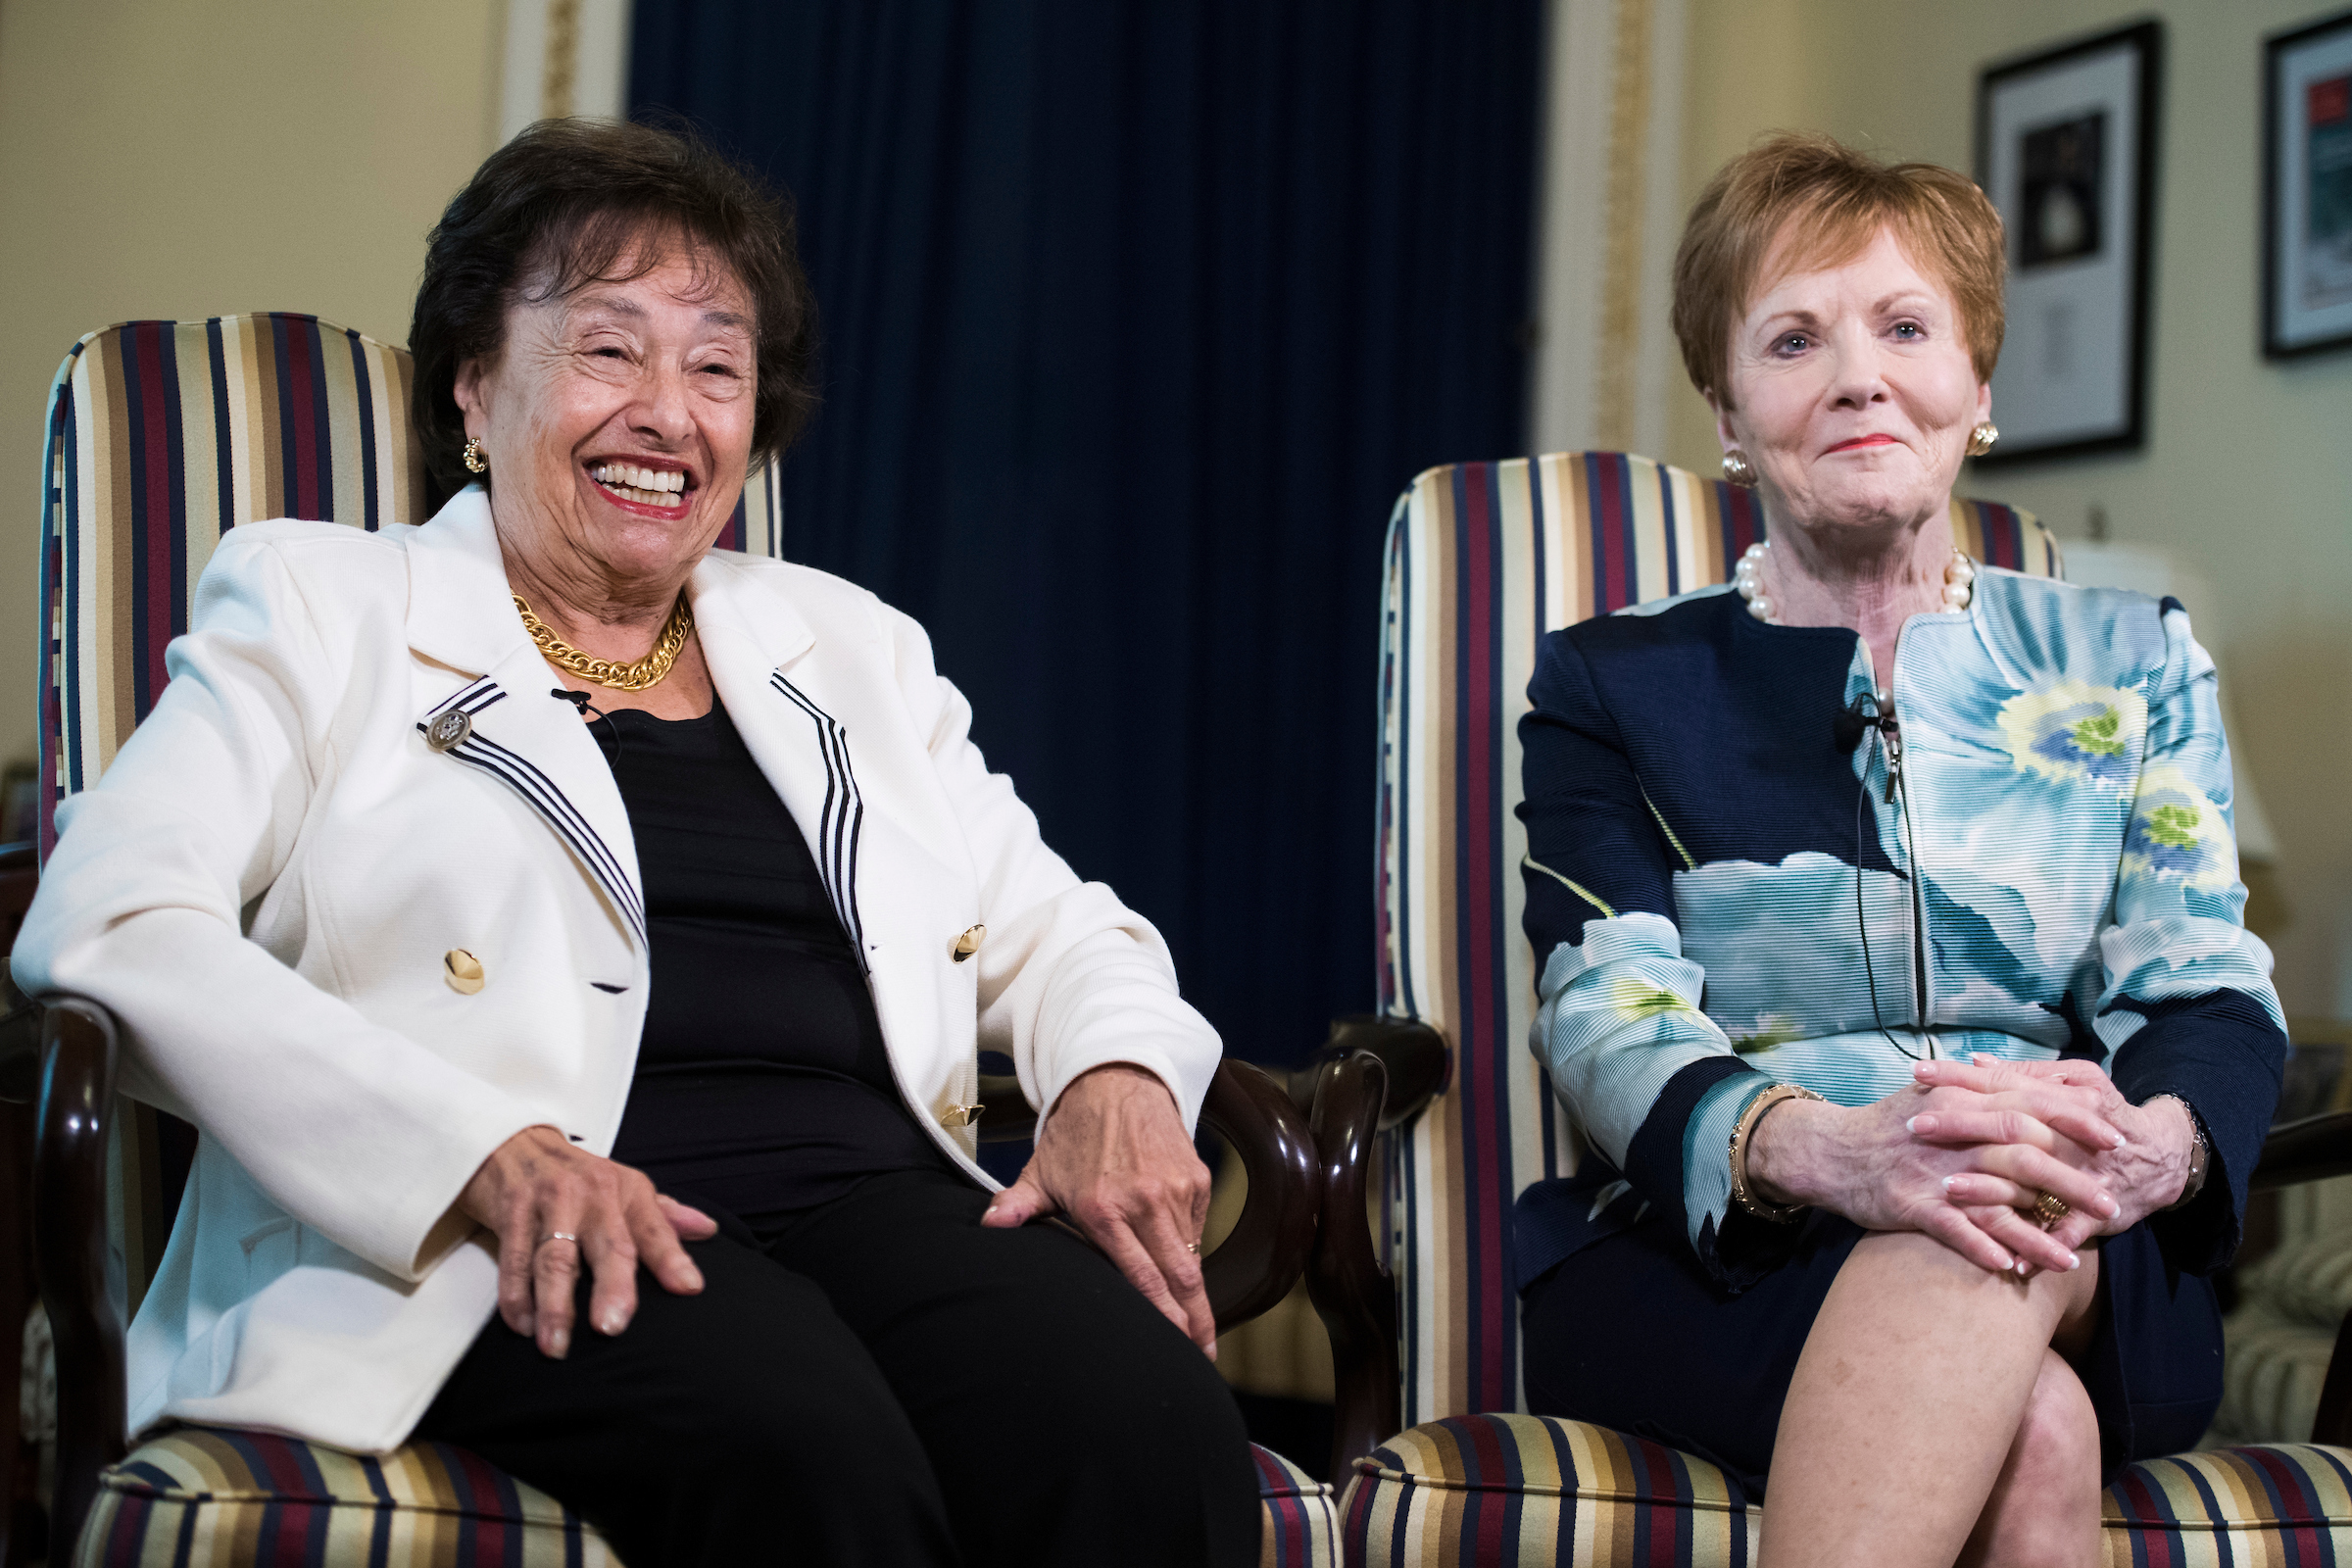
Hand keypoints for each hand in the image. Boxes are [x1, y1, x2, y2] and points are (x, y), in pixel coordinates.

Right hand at [456, 1125, 717, 1358]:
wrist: (514, 1143)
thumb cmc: (578, 1176)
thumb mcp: (625, 1185)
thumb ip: (664, 1215)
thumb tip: (708, 1230)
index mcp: (625, 1191)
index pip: (655, 1228)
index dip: (672, 1258)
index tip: (689, 1288)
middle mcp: (590, 1195)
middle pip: (606, 1245)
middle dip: (611, 1286)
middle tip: (612, 1327)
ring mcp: (547, 1203)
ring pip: (553, 1260)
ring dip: (554, 1305)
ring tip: (557, 1345)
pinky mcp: (510, 1214)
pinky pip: (513, 1261)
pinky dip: (516, 1297)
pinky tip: (524, 1325)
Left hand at [981, 1063, 1215, 1357]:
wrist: (1119, 1082)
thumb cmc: (1076, 1134)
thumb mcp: (1040, 1172)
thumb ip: (1015, 1206)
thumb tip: (987, 1227)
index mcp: (1103, 1210)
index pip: (1141, 1278)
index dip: (1163, 1318)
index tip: (1177, 1347)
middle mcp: (1145, 1202)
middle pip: (1179, 1278)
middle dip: (1196, 1322)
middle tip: (1203, 1358)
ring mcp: (1176, 1190)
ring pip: (1192, 1256)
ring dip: (1194, 1293)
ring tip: (1199, 1326)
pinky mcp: (1198, 1179)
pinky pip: (1197, 1229)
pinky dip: (1190, 1250)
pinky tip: (1182, 1267)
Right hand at [1745, 1077, 2124, 1276]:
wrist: (1830, 1151)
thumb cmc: (1890, 1127)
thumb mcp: (1935, 1096)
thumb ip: (1984, 1093)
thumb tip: (2037, 1091)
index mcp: (1963, 1099)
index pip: (2032, 1104)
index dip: (2077, 1121)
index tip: (2114, 1139)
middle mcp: (1952, 1133)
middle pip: (2026, 1154)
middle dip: (2074, 1181)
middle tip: (2110, 1205)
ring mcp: (1932, 1171)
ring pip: (1998, 1200)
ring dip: (2038, 1233)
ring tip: (2072, 1259)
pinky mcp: (1911, 1204)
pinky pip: (1956, 1230)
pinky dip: (1985, 1249)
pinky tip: (2013, 1269)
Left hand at [1909, 1056, 2199, 1251]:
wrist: (2163, 1158)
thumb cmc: (2103, 1117)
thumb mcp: (2074, 1084)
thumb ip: (2025, 1075)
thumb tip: (1976, 1061)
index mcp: (2065, 1095)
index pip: (2006, 1081)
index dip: (1962, 1076)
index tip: (1919, 1071)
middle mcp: (2072, 1132)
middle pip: (2010, 1125)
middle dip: (1961, 1126)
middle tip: (1914, 1127)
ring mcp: (2084, 1174)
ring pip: (2034, 1180)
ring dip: (1991, 1188)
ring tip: (1947, 1191)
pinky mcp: (2097, 1212)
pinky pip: (2066, 1232)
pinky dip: (2039, 1247)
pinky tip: (2008, 1260)